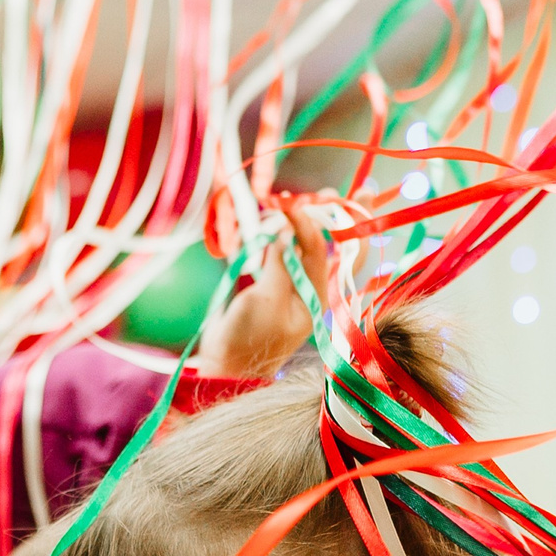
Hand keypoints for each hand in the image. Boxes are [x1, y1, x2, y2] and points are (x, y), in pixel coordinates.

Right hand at [197, 200, 332, 377]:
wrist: (225, 365)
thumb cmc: (249, 338)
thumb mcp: (266, 299)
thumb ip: (279, 263)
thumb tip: (285, 230)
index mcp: (316, 295)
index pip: (321, 250)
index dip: (309, 222)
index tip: (290, 204)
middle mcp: (309, 287)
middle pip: (327, 245)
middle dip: (329, 217)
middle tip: (330, 190)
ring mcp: (289, 285)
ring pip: (301, 246)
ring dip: (297, 222)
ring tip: (289, 201)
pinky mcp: (270, 284)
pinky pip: (279, 253)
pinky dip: (275, 236)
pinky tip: (268, 221)